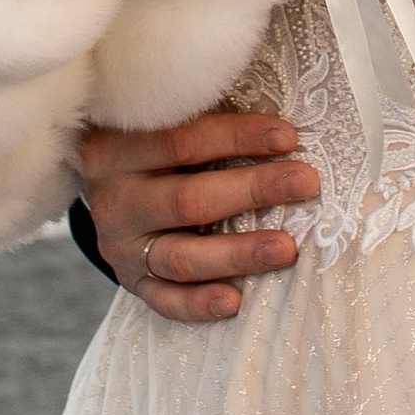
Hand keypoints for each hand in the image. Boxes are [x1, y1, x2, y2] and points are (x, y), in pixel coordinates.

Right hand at [75, 109, 320, 324]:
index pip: (183, 139)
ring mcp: (121, 245)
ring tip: (286, 249)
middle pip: (188, 199)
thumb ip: (205, 111)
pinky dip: (198, 303)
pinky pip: (165, 299)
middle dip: (252, 190)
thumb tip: (280, 116)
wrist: (108, 186)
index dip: (239, 137)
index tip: (289, 137)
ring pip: (180, 256)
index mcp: (118, 146)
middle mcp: (115, 198)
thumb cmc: (154, 143)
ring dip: (237, 254)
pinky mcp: (130, 280)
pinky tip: (236, 302)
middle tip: (306, 183)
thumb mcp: (162, 118)